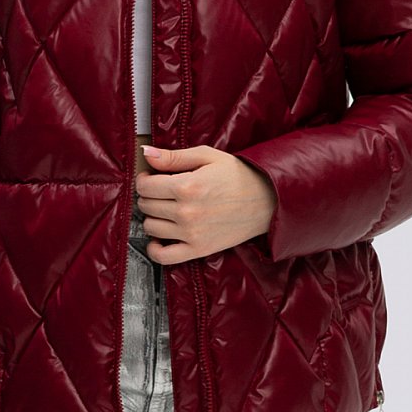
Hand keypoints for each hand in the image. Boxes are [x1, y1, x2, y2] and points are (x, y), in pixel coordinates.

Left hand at [134, 143, 275, 264]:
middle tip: (161, 191)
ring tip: (166, 209)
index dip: (144, 180)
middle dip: (149, 196)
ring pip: (151, 227)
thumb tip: (146, 154)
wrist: (266, 200)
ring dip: (153, 217)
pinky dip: (155, 249)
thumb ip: (174, 157)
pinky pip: (164, 256)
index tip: (151, 178)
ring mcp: (191, 233)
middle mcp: (186, 212)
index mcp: (186, 186)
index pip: (145, 186)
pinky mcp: (198, 249)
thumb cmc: (238, 176)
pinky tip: (158, 238)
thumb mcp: (207, 157)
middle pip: (146, 205)